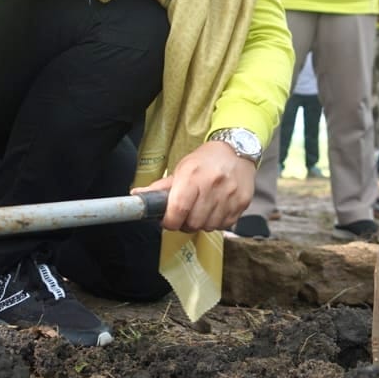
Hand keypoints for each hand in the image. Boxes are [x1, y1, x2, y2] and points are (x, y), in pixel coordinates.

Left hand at [132, 140, 255, 232]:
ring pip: (209, 226)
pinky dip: (217, 222)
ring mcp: (229, 195)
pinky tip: (215, 210)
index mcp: (192, 177)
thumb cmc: (205, 161)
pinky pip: (225, 225)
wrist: (237, 150)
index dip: (169, 221)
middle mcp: (212, 186)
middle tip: (185, 215)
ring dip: (201, 223)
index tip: (168, 220)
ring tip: (201, 211)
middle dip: (185, 223)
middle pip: (193, 223)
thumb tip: (136, 196)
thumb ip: (161, 187)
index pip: (178, 210)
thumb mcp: (182, 168)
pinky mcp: (242, 203)